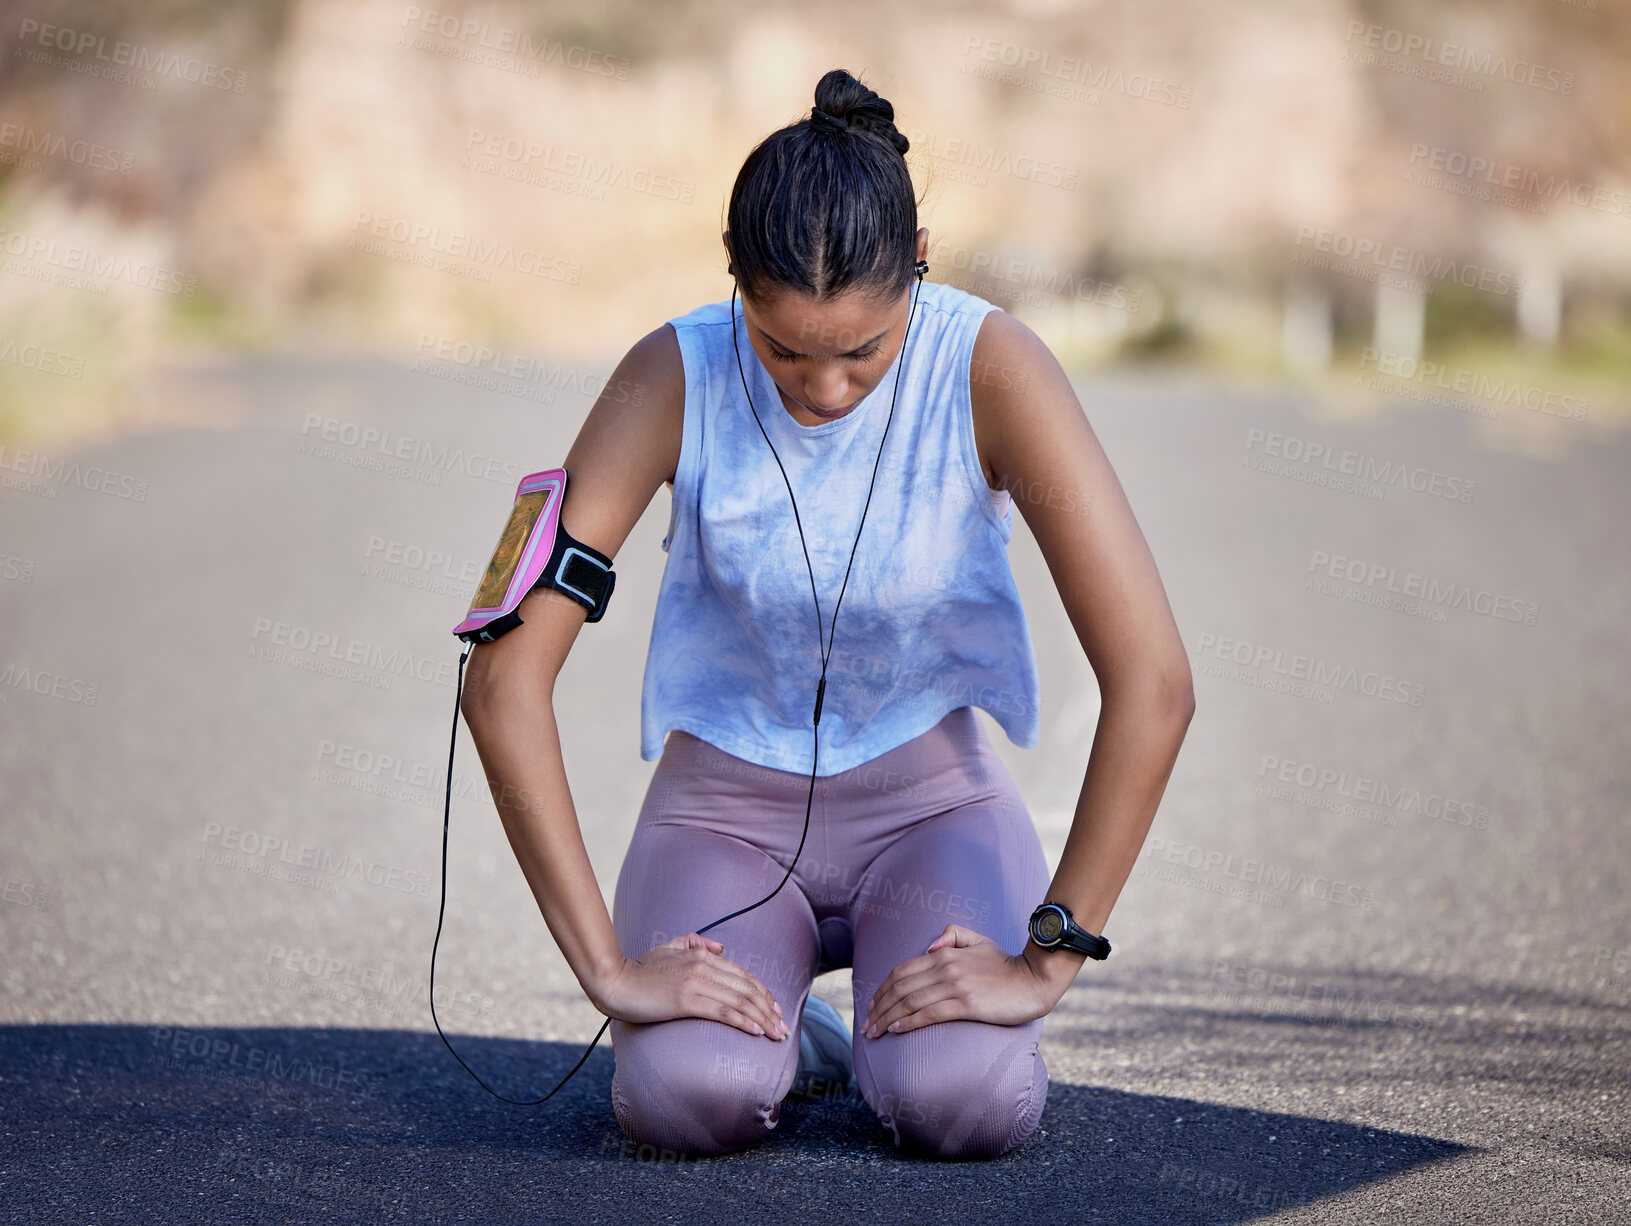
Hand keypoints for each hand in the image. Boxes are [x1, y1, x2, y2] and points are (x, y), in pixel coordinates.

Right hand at [590, 932, 790, 1040]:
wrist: (614, 981)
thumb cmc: (639, 968)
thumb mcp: (668, 947)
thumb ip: (694, 943)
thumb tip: (720, 947)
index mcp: (702, 956)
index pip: (743, 975)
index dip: (763, 992)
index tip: (775, 1009)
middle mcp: (703, 966)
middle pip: (747, 988)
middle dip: (769, 1009)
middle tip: (782, 1028)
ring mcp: (696, 983)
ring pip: (739, 1001)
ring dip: (762, 1019)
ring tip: (775, 1034)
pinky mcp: (686, 1000)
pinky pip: (722, 1011)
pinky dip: (743, 1021)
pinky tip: (755, 1031)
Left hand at [861, 922, 1068, 1037]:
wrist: (1034, 979)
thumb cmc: (1006, 964)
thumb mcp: (979, 941)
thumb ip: (953, 936)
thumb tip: (930, 946)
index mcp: (944, 953)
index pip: (902, 971)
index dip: (882, 989)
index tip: (871, 1005)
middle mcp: (945, 968)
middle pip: (900, 987)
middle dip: (878, 1007)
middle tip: (866, 1025)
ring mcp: (956, 986)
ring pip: (911, 1002)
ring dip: (887, 1018)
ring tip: (874, 1033)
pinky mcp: (967, 1004)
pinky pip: (930, 1014)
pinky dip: (908, 1022)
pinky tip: (896, 1030)